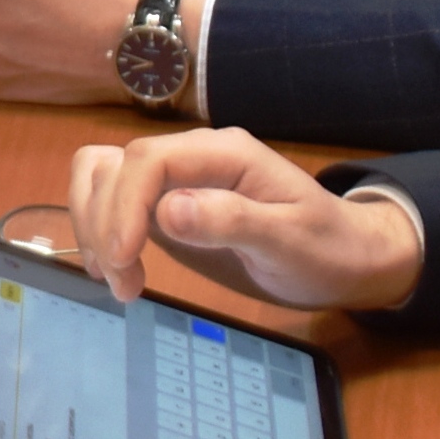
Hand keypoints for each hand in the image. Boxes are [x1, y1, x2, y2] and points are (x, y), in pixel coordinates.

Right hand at [69, 131, 420, 312]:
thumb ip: (232, 221)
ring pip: (103, 175)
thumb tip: (168, 211)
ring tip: (115, 279)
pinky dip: (101, 228)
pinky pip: (115, 200)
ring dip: (93, 223)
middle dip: (105, 223)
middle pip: (115, 165)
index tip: (123, 257)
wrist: (346, 258)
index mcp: (224, 153)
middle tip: (123, 285)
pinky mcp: (167, 204)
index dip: (124, 204)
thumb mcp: (290, 240)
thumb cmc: (325, 248)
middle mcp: (193, 156)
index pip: (148, 159)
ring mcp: (177, 178)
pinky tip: (115, 267)